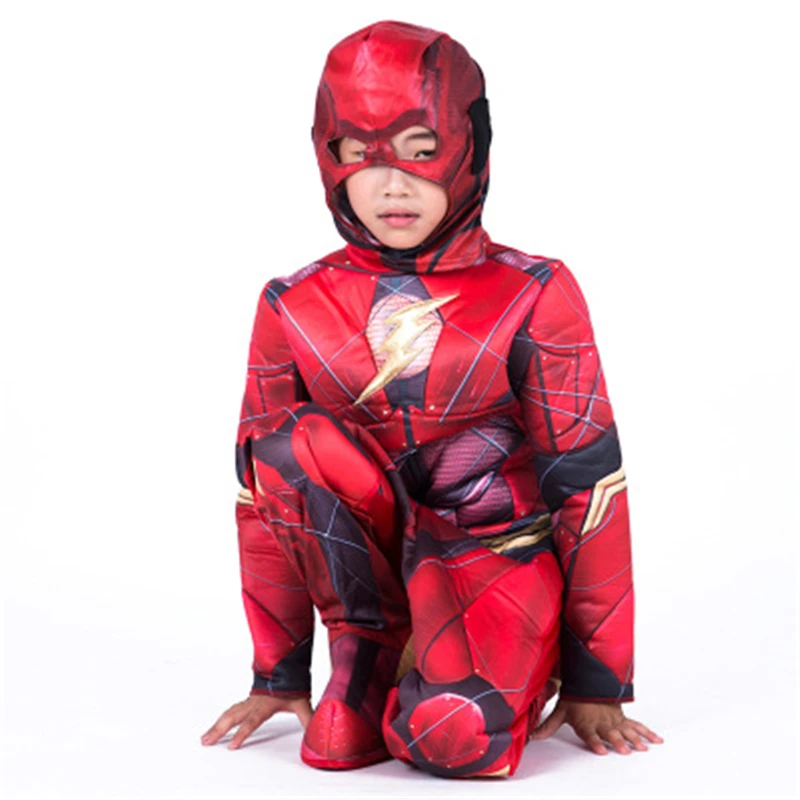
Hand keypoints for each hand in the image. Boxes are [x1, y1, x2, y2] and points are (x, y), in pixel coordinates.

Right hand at [200, 694, 312, 749]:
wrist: (286, 665)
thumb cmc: (292, 684)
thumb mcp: (302, 701)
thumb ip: (308, 717)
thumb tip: (315, 731)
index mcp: (265, 704)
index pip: (252, 721)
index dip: (242, 733)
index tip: (231, 746)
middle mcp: (254, 703)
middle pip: (233, 717)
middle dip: (219, 730)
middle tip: (206, 742)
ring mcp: (248, 702)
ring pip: (229, 713)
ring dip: (216, 725)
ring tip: (204, 738)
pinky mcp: (247, 701)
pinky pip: (231, 710)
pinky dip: (221, 719)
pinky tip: (215, 726)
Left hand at [531, 697, 663, 754]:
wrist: (587, 680)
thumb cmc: (574, 698)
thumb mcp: (560, 711)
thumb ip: (549, 726)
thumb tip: (533, 736)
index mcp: (586, 722)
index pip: (590, 734)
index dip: (595, 742)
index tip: (601, 750)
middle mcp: (601, 722)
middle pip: (611, 734)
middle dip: (617, 742)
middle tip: (625, 750)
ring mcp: (613, 720)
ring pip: (625, 730)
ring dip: (634, 739)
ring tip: (642, 748)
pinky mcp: (622, 718)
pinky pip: (636, 726)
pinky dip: (647, 732)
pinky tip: (656, 740)